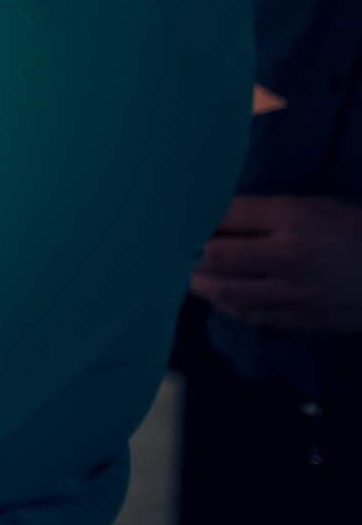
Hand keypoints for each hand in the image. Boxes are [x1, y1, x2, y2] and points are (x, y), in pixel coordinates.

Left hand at [190, 194, 361, 333]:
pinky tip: (219, 296)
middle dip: (191, 253)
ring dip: (200, 283)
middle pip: (217, 256)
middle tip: (179, 250)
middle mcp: (291, 254)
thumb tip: (211, 220)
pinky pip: (250, 314)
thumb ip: (264, 213)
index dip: (199, 218)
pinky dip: (227, 305)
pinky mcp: (302, 318)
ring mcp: (297, 291)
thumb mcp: (312, 206)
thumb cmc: (351, 231)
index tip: (184, 219)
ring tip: (190, 275)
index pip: (226, 215)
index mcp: (293, 218)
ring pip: (228, 291)